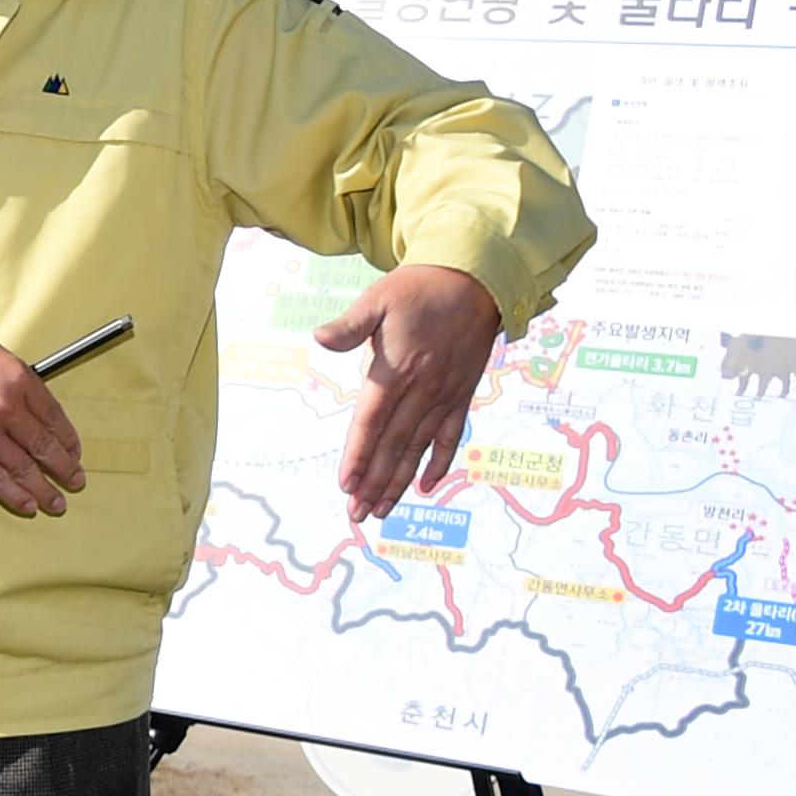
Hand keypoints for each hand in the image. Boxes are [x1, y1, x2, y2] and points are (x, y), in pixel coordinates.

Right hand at [0, 326, 84, 516]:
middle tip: (76, 480)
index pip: (55, 418)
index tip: (75, 452)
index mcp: (19, 380)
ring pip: (24, 469)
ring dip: (46, 490)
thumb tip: (38, 402)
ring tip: (58, 503)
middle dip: (65, 468)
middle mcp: (6, 408)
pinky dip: (14, 495)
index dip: (69, 440)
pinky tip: (29, 505)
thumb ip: (20, 377)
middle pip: (45, 446)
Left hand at [312, 264, 504, 524]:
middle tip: (357, 514)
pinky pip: (451, 436)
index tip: (346, 485)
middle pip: (393, 445)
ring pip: (419, 448)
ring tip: (382, 509)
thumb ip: (350, 326)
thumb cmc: (420, 289)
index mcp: (396, 370)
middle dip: (374, 482)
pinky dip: (440, 462)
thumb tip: (320, 338)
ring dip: (400, 481)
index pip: (371, 423)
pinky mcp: (462, 394)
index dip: (358, 456)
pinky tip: (428, 486)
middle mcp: (422, 390)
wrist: (476, 280)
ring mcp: (445, 395)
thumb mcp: (378, 299)